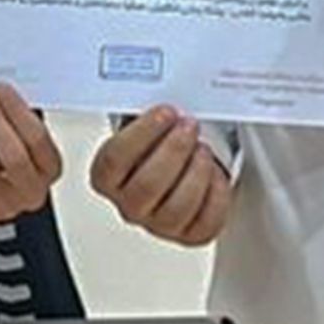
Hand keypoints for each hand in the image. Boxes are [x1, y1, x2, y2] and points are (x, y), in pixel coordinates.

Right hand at [88, 106, 233, 246]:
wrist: (178, 165)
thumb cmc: (158, 144)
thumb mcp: (146, 124)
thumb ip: (147, 115)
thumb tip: (166, 89)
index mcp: (107, 177)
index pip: (114, 160)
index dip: (142, 134)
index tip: (165, 112)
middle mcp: (129, 204)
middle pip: (146, 186)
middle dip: (174, 151)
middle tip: (189, 126)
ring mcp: (158, 223)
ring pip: (176, 208)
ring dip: (196, 173)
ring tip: (203, 150)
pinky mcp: (188, 234)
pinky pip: (204, 222)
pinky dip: (216, 195)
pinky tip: (216, 173)